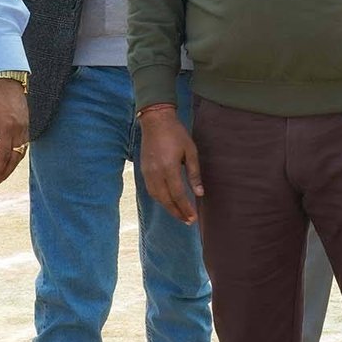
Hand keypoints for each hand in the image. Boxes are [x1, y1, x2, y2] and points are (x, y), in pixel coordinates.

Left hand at [0, 78, 29, 183]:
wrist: (8, 80)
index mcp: (6, 128)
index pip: (4, 155)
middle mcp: (19, 130)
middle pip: (15, 157)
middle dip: (6, 171)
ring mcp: (25, 127)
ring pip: (21, 151)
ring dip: (13, 164)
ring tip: (3, 172)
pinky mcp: (27, 123)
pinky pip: (24, 143)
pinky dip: (18, 153)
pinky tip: (11, 157)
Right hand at [139, 108, 201, 223]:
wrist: (156, 120)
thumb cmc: (176, 134)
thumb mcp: (191, 151)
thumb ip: (194, 174)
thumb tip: (199, 193)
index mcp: (169, 168)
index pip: (177, 195)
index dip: (185, 208)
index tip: (193, 218)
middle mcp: (156, 173)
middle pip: (166, 200)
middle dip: (177, 212)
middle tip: (187, 221)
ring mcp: (147, 172)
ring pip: (156, 197)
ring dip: (167, 207)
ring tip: (179, 214)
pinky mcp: (143, 170)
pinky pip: (151, 190)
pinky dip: (160, 198)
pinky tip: (168, 201)